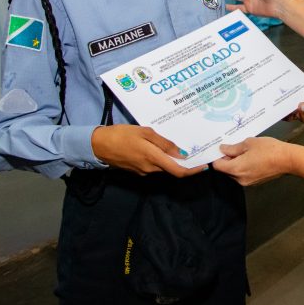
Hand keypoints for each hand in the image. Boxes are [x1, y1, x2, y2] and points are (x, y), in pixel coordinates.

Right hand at [91, 124, 205, 176]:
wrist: (99, 145)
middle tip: (192, 149)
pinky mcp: (136, 170)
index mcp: (154, 159)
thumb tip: (182, 153)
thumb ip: (164, 144)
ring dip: (170, 159)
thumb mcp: (145, 133)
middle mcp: (150, 169)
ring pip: (162, 166)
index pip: (178, 171)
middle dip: (183, 162)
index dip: (193, 171)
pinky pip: (153, 165)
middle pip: (171, 168)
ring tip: (175, 144)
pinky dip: (159, 158)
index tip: (203, 166)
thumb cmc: (122, 135)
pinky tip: (159, 147)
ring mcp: (143, 171)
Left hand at [213, 137, 292, 185]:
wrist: (287, 160)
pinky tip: (252, 158)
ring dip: (235, 163)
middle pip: (225, 170)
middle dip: (227, 160)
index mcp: (236, 169)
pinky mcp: (255, 182)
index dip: (217, 156)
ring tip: (245, 151)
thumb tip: (222, 149)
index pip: (217, 166)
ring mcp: (248, 182)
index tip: (221, 148)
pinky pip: (243, 175)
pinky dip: (243, 167)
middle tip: (234, 147)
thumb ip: (233, 148)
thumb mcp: (248, 143)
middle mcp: (239, 179)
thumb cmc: (268, 149)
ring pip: (234, 173)